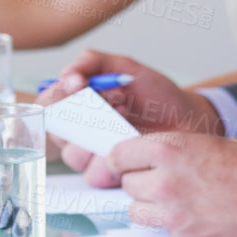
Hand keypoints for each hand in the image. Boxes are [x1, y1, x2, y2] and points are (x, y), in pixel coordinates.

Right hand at [37, 51, 220, 187]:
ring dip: (100, 136)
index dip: (56, 96)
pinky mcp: (112, 174)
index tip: (78, 84)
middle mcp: (80, 133)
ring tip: (128, 118)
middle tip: (116, 99)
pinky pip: (97, 173)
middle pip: (57, 133)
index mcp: (77, 106)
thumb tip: (68, 73)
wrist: (188, 119)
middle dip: (83, 116)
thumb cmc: (156, 95)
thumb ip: (94, 62)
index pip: (48, 104)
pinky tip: (133, 143)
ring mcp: (94, 156)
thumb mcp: (126, 69)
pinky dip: (115, 157)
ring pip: (75, 155)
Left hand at [105, 131, 236, 236]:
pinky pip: (162, 229)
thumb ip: (171, 151)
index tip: (128, 163)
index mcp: (169, 148)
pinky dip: (174, 222)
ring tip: (179, 198)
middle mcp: (165, 179)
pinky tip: (198, 211)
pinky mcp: (184, 235)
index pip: (117, 155)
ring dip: (150, 205)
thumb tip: (142, 161)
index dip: (124, 160)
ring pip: (136, 210)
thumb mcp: (206, 142)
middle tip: (166, 180)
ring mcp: (173, 211)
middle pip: (127, 184)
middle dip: (142, 181)